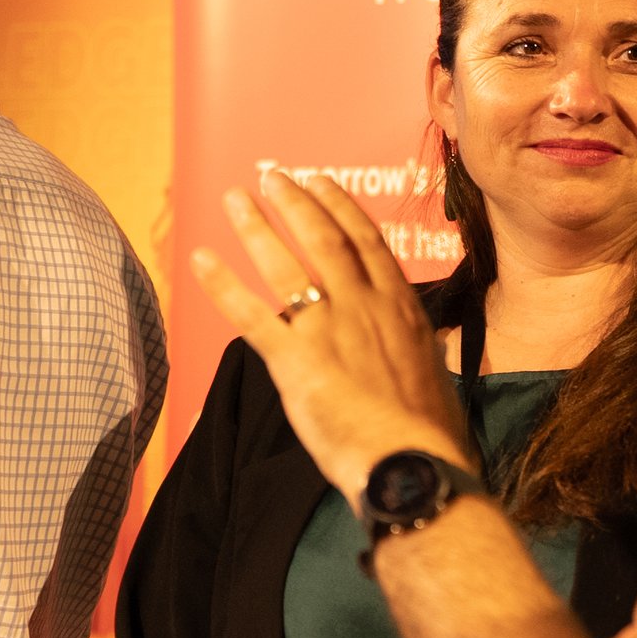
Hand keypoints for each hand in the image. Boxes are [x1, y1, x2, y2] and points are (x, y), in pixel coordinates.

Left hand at [191, 169, 477, 500]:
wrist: (412, 461)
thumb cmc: (429, 431)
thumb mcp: (434, 375)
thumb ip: (420, 351)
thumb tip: (428, 351)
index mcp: (400, 306)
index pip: (366, 239)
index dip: (339, 206)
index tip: (320, 181)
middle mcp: (364, 305)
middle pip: (324, 237)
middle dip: (295, 201)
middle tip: (272, 176)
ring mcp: (328, 328)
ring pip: (286, 264)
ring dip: (256, 227)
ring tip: (235, 199)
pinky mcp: (295, 359)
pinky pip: (250, 314)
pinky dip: (222, 285)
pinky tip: (202, 261)